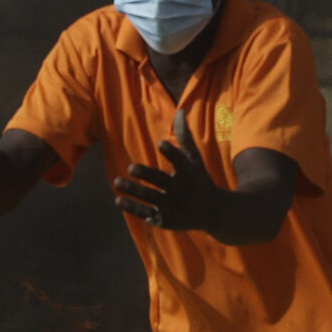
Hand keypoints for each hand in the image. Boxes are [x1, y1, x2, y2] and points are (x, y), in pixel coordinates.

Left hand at [113, 105, 223, 233]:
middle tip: (130, 167)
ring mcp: (175, 207)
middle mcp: (183, 192)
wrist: (214, 213)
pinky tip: (118, 200)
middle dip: (147, 175)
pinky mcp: (167, 220)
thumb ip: (185, 137)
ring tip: (117, 181)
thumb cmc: (200, 180)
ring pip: (151, 198)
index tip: (160, 143)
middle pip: (163, 182)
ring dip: (134, 191)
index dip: (171, 153)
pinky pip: (148, 214)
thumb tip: (179, 111)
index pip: (181, 161)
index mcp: (191, 174)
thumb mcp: (195, 159)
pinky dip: (133, 208)